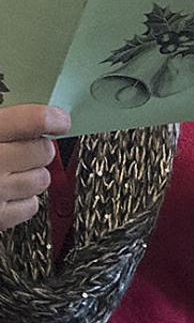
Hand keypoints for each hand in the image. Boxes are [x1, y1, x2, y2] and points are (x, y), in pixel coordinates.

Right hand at [0, 104, 67, 231]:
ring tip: (8, 174)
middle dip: (38, 150)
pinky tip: (5, 194)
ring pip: (42, 180)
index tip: (60, 121)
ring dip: (31, 176)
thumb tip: (38, 116)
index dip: (52, 119)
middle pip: (44, 152)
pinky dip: (22, 201)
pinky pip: (30, 207)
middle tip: (21, 150)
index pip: (33, 120)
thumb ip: (6, 123)